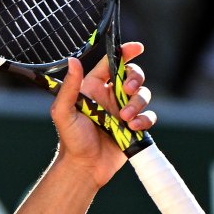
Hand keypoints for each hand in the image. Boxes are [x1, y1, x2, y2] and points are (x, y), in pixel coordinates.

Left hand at [50, 41, 155, 187]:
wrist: (84, 166)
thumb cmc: (71, 139)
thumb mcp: (64, 111)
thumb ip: (69, 87)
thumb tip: (73, 60)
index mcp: (93, 88)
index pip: (111, 63)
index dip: (125, 53)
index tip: (137, 48)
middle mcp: (110, 96)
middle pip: (133, 76)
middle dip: (135, 79)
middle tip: (128, 89)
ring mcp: (124, 111)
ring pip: (143, 95)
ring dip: (137, 104)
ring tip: (124, 119)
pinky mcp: (134, 126)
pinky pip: (148, 116)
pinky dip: (144, 120)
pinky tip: (132, 128)